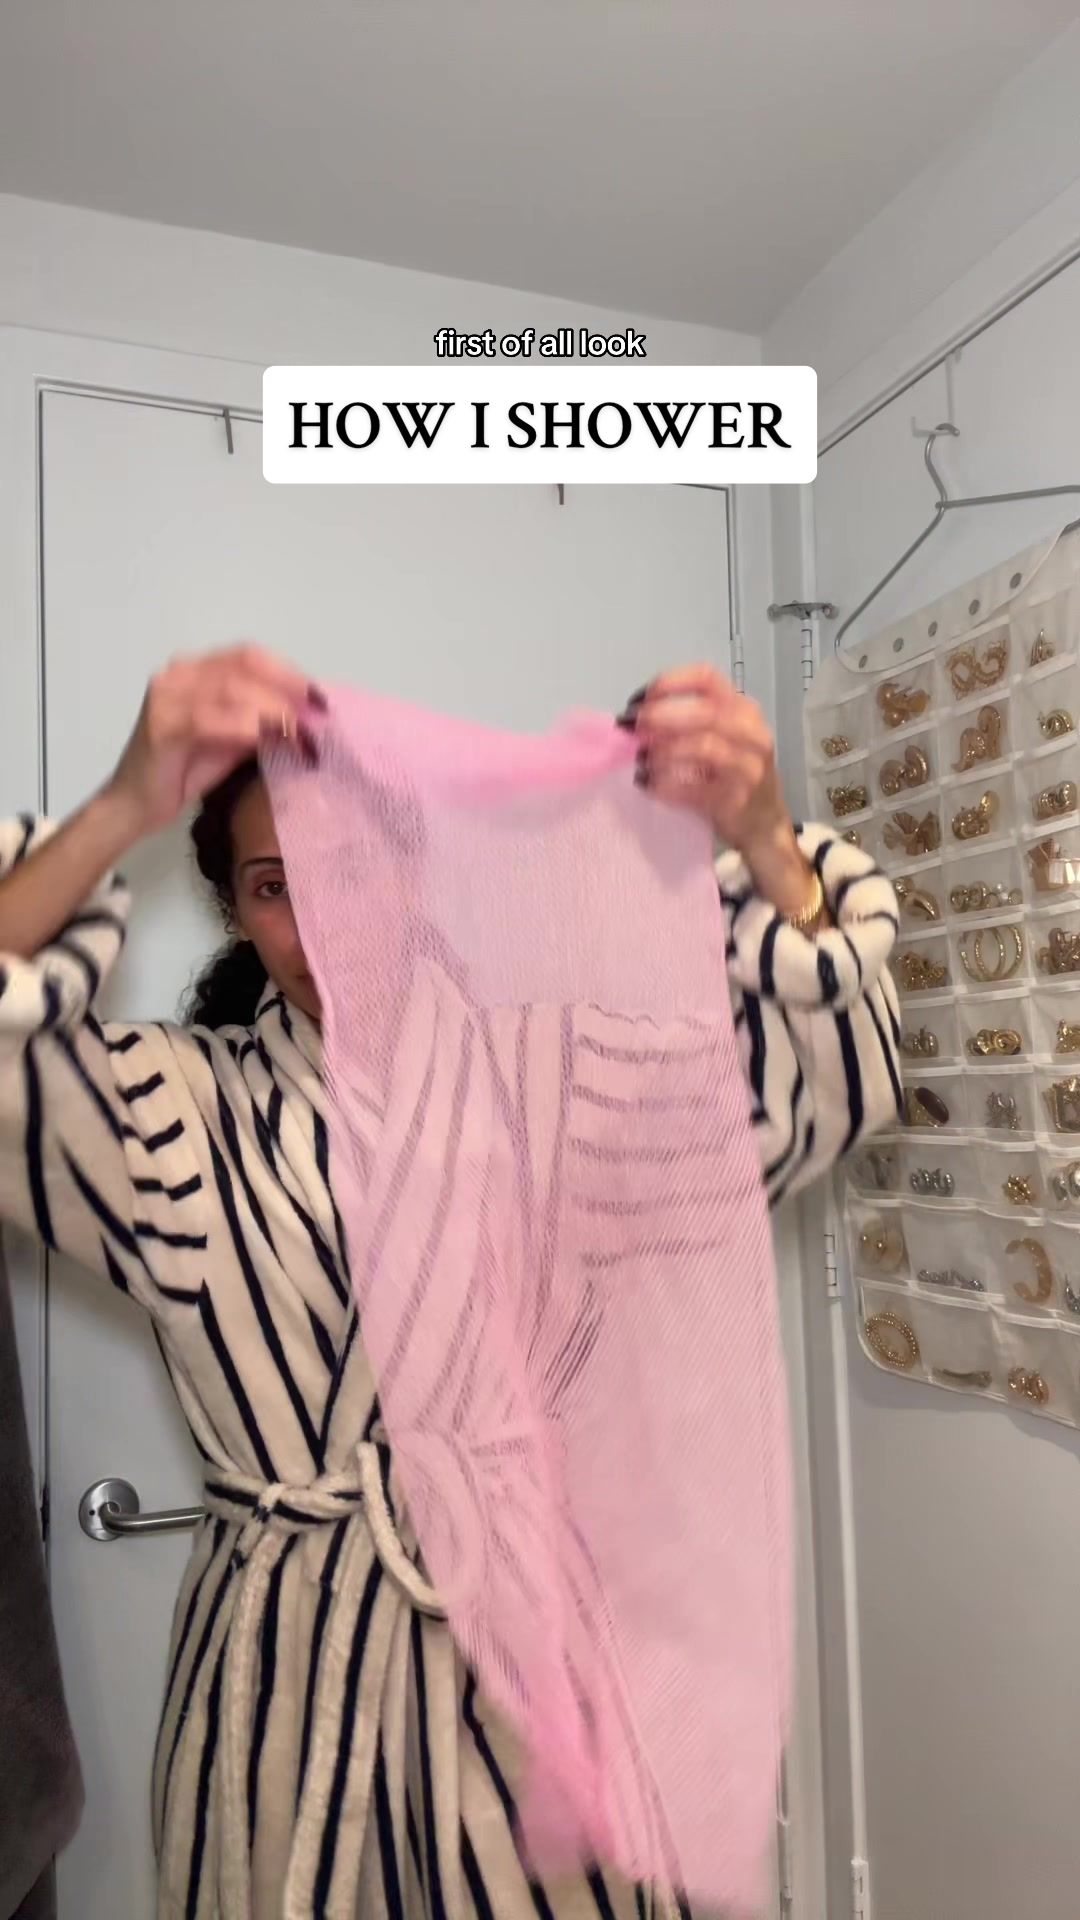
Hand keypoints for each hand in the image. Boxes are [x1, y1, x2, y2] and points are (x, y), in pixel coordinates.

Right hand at [102, 644, 321, 839]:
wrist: (136, 805)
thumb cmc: (185, 772)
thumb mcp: (235, 740)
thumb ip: (263, 721)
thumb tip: (308, 716)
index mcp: (197, 669)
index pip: (251, 656)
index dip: (290, 673)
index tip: (321, 699)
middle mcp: (180, 672)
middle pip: (245, 666)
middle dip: (288, 691)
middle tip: (318, 719)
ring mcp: (168, 694)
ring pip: (233, 689)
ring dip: (273, 710)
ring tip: (301, 733)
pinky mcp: (162, 723)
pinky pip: (211, 719)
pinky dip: (245, 727)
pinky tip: (267, 739)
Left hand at [619, 663, 816, 915]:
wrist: (763, 824)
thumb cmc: (731, 776)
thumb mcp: (721, 739)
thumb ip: (687, 723)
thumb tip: (633, 719)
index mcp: (743, 709)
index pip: (707, 678)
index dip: (669, 683)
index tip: (638, 698)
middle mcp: (752, 733)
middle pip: (706, 712)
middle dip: (661, 716)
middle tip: (631, 727)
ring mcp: (748, 768)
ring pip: (703, 746)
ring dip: (663, 752)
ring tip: (640, 761)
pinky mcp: (736, 800)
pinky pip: (695, 788)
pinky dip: (666, 785)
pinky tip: (648, 785)